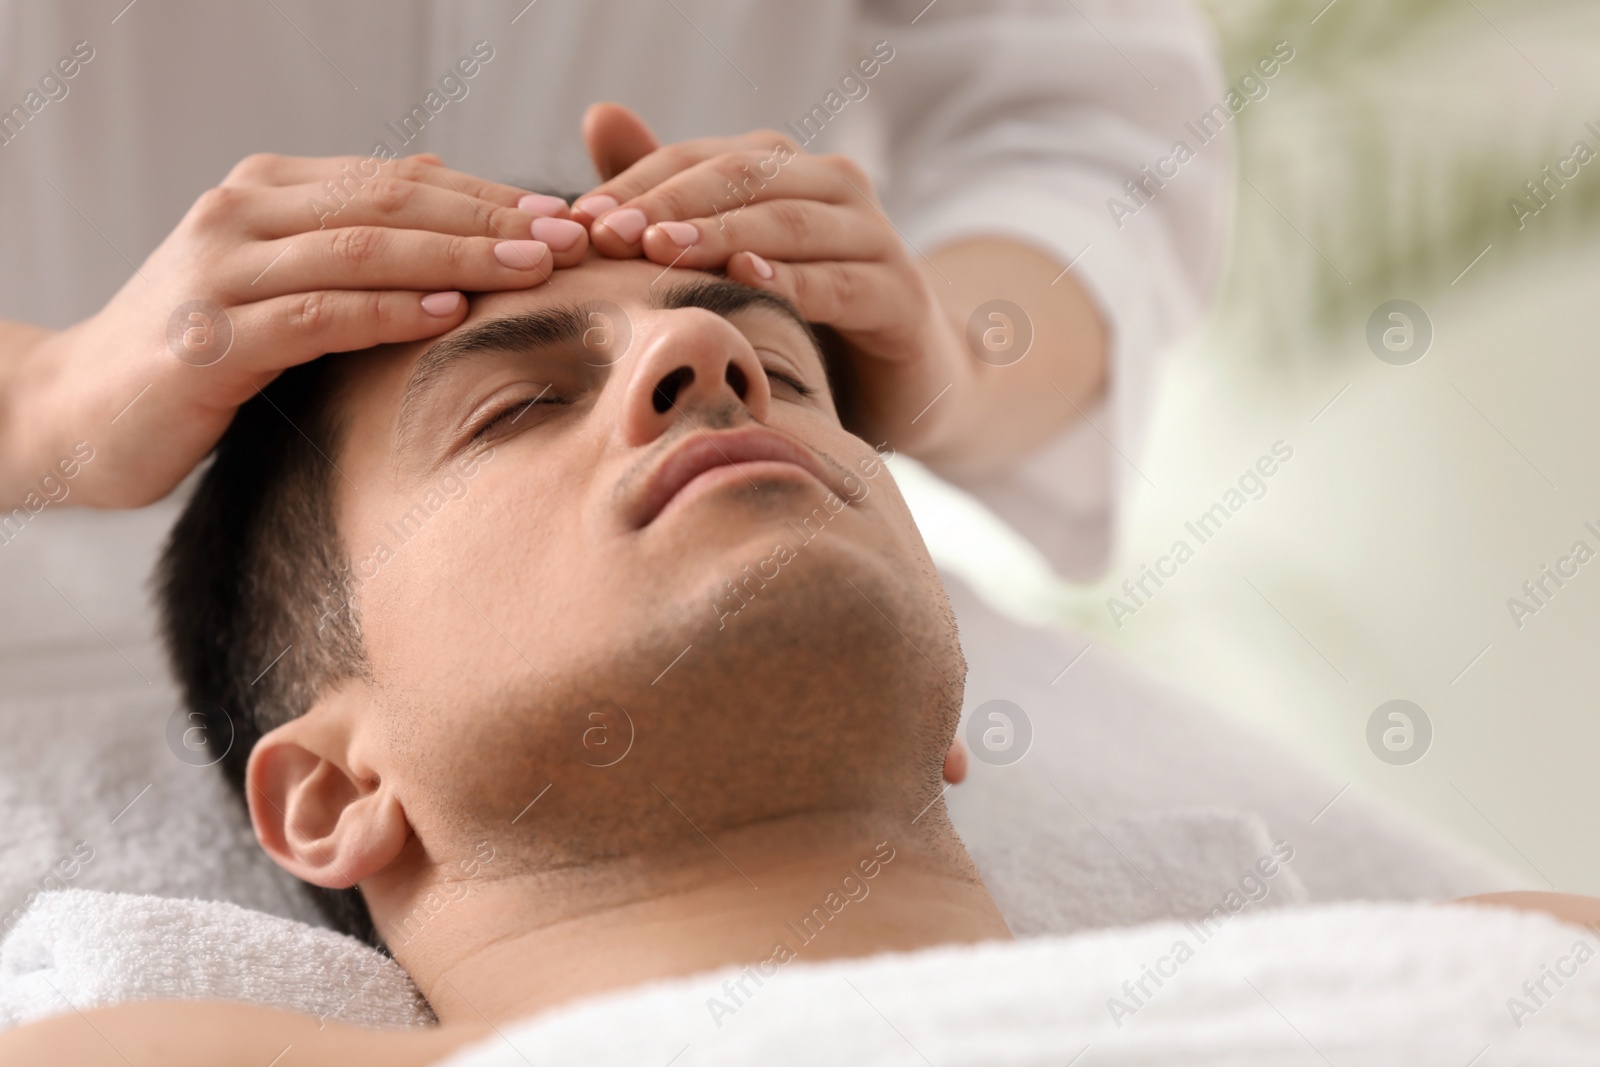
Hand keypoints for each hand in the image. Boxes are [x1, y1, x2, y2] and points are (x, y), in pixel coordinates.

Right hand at [7, 152, 588, 507]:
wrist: (76, 412)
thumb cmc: (201, 353)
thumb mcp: (280, 284)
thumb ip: (354, 249)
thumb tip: (457, 210)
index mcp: (269, 191)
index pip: (400, 179)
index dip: (492, 194)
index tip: (572, 215)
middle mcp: (242, 214)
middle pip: (393, 202)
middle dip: (494, 218)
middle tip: (576, 237)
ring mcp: (221, 271)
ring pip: (363, 248)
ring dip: (458, 255)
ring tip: (536, 267)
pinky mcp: (208, 338)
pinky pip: (317, 315)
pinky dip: (389, 311)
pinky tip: (451, 314)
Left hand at [572, 104, 975, 459]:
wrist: (901, 382)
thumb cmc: (801, 320)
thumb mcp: (731, 260)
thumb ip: (672, 196)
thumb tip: (599, 115)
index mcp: (785, 169)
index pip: (699, 159)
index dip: (638, 183)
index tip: (580, 220)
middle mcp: (834, 187)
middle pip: (742, 178)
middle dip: (670, 204)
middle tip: (609, 233)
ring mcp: (874, 237)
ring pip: (788, 223)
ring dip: (722, 235)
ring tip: (662, 249)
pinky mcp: (900, 295)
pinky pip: (840, 282)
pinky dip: (792, 283)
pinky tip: (746, 283)